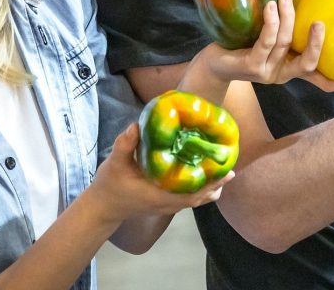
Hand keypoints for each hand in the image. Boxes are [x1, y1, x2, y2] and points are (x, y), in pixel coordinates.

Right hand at [87, 122, 232, 224]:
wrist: (103, 207)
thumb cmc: (110, 185)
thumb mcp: (115, 163)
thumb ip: (125, 145)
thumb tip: (136, 125)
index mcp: (159, 194)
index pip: (191, 193)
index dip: (210, 183)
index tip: (226, 171)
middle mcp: (167, 203)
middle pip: (200, 197)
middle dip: (217, 183)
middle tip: (231, 167)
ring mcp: (167, 205)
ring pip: (196, 199)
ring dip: (211, 187)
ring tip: (225, 171)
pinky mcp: (165, 203)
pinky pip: (189, 198)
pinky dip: (201, 189)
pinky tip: (206, 175)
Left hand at [201, 0, 333, 91]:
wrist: (212, 62)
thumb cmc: (242, 45)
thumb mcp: (269, 40)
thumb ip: (286, 30)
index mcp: (291, 70)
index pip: (322, 82)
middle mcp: (282, 74)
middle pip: (308, 63)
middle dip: (316, 44)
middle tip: (320, 23)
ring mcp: (267, 72)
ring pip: (285, 43)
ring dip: (287, 17)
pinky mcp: (251, 65)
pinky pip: (266, 42)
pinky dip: (271, 23)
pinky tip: (271, 7)